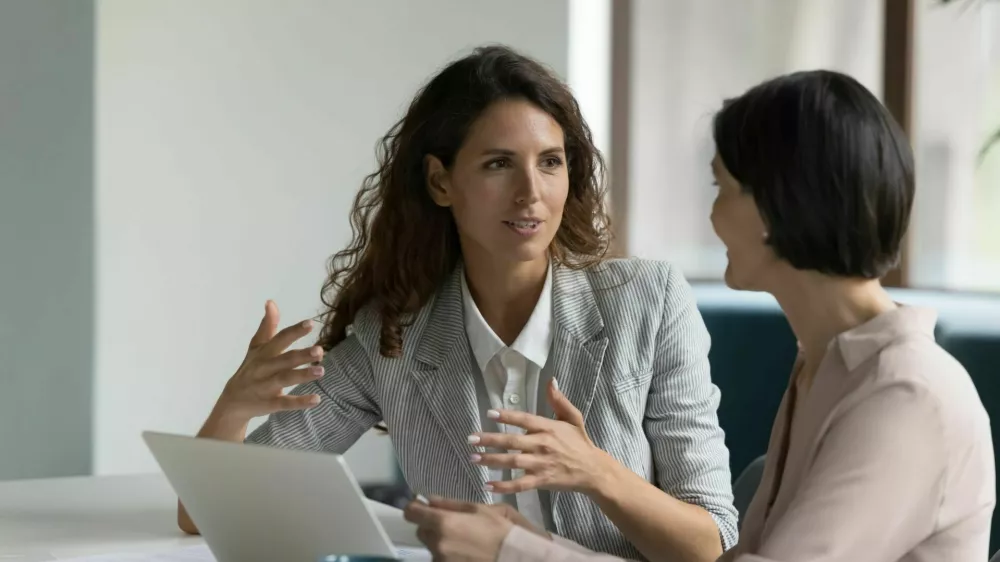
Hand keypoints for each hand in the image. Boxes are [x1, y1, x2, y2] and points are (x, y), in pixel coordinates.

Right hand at [211, 301, 325, 427]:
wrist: (232, 402)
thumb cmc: (250, 369)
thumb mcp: (256, 347)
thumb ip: (267, 326)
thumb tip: (271, 302)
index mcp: (263, 353)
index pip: (280, 339)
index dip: (294, 331)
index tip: (311, 323)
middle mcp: (264, 368)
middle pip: (284, 359)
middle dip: (301, 355)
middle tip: (320, 350)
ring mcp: (265, 387)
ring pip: (284, 379)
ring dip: (302, 375)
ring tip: (321, 371)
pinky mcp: (269, 404)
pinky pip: (285, 403)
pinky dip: (300, 402)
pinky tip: (317, 399)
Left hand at [404, 496, 548, 560]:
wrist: (514, 557)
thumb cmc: (500, 530)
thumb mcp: (479, 509)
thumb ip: (450, 504)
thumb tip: (429, 499)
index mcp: (443, 522)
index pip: (411, 513)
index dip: (415, 508)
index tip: (421, 507)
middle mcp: (437, 543)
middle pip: (421, 531)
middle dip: (431, 526)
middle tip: (452, 524)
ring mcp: (441, 560)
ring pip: (432, 546)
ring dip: (441, 541)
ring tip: (464, 541)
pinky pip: (440, 559)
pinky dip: (448, 555)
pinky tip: (466, 552)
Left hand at [470, 379, 618, 495]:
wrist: (593, 470)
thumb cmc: (580, 443)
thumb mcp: (573, 418)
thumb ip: (559, 400)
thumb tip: (551, 380)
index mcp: (548, 428)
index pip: (524, 419)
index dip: (507, 416)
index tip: (489, 413)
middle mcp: (542, 445)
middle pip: (512, 442)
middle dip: (490, 440)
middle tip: (471, 439)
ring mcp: (541, 464)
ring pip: (512, 462)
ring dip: (491, 460)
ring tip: (473, 458)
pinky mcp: (541, 480)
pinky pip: (520, 484)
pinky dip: (504, 485)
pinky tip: (488, 485)